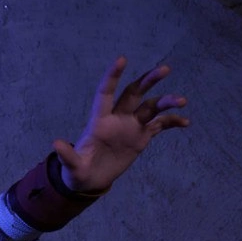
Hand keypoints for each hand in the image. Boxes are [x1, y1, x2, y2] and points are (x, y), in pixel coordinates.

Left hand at [54, 56, 189, 193]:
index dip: (113, 76)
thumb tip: (56, 144)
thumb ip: (67, 156)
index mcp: (99, 121)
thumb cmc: (78, 171)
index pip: (106, 93)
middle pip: (134, 93)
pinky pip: (160, 126)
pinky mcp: (141, 138)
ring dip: (166, 101)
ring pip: (151, 107)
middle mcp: (117, 119)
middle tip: (164, 69)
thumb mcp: (72, 166)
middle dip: (148, 80)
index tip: (122, 59)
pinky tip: (186, 122)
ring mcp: (131, 127)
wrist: (91, 181)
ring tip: (182, 100)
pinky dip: (172, 122)